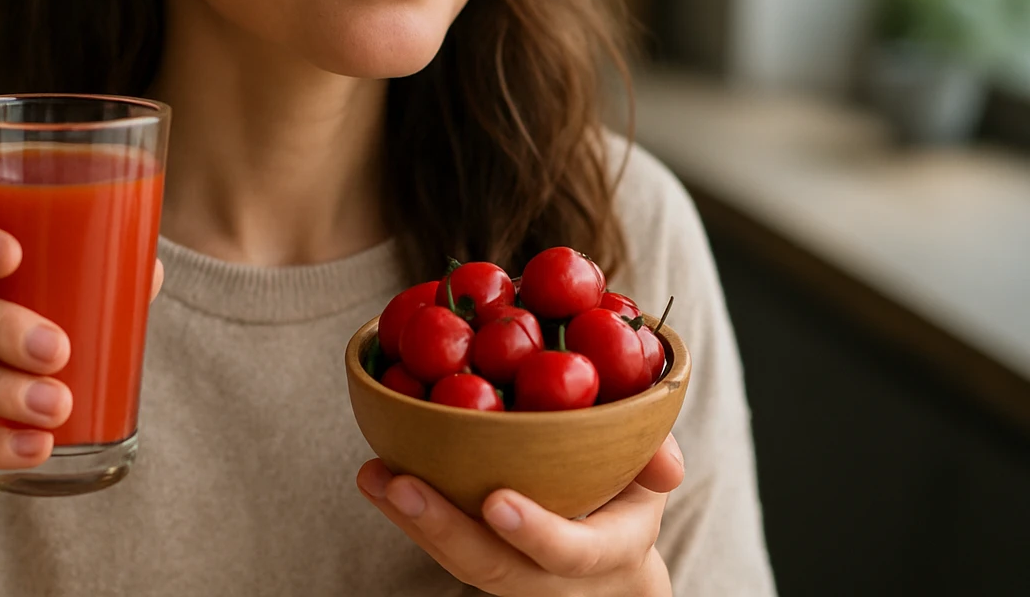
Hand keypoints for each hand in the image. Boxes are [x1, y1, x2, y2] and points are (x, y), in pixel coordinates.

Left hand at [356, 434, 683, 595]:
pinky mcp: (476, 559)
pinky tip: (373, 475)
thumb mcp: (653, 479)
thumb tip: (665, 465)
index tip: (498, 502)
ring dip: (410, 520)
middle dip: (444, 528)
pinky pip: (439, 545)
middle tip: (401, 483)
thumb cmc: (628, 498)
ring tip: (373, 475)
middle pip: (493, 566)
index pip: (569, 553)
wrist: (607, 557)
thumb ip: (657, 461)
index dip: (536, 531)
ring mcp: (509, 574)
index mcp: (602, 553)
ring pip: (456, 561)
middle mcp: (549, 578)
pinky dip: (403, 513)